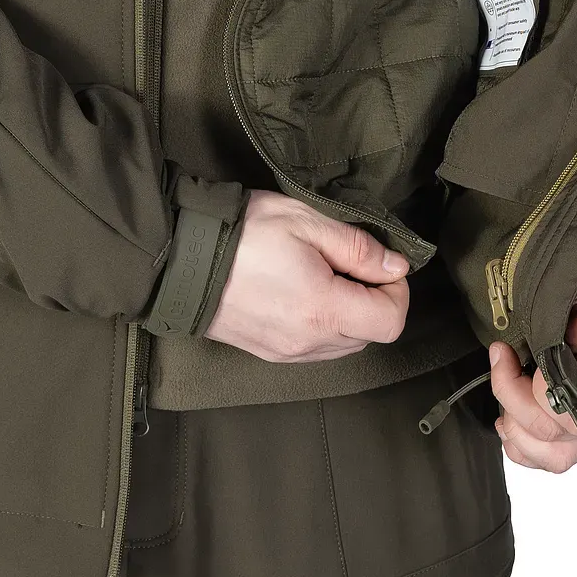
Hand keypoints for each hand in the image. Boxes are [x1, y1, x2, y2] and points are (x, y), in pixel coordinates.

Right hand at [202, 189, 410, 361]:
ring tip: (321, 273)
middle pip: (370, 334)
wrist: (181, 258)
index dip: (396, 290)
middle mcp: (309, 342)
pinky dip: (323, 324)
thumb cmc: (243, 233)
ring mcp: (288, 352)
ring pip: (344, 343)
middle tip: (346, 261)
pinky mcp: (270, 353)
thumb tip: (396, 267)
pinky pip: (316, 347)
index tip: (380, 264)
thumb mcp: (306, 222)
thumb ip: (357, 248)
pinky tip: (302, 291)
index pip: (390, 321)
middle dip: (371, 298)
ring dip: (348, 313)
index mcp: (323, 310)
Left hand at [485, 265, 576, 471]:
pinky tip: (507, 413)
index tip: (513, 355)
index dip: (539, 394)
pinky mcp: (569, 430)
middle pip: (559, 440)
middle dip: (514, 403)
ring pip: (552, 459)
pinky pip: (544, 458)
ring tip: (504, 388)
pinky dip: (519, 443)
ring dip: (516, 429)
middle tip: (500, 360)